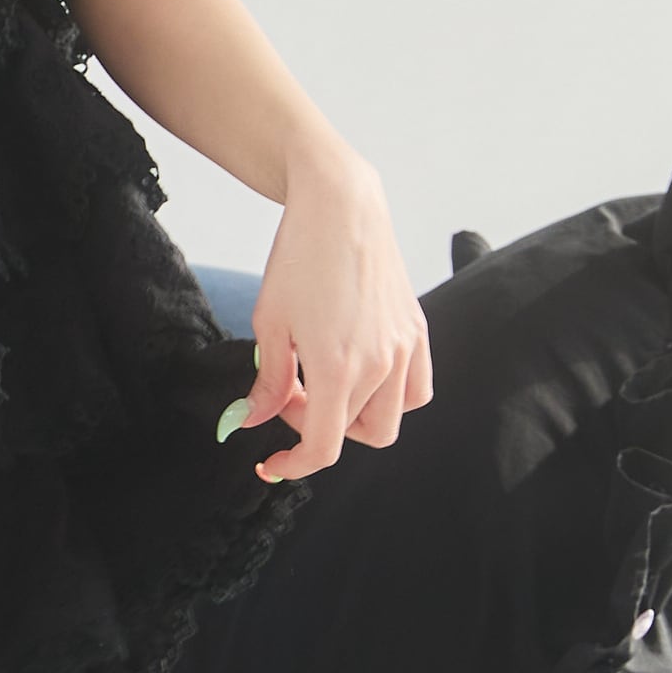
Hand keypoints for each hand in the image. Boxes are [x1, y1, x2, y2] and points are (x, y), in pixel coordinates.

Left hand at [235, 155, 432, 483]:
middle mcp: (380, 366)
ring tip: (324, 384)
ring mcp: (405, 349)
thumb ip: (267, 380)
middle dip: (315, 427)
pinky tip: (362, 374)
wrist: (341, 207)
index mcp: (338, 369)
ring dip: (355, 419)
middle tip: (288, 395)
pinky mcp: (417, 331)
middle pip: (353, 435)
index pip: (323, 448)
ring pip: (390, 420)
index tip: (271, 461)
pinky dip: (392, 399)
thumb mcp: (269, 323)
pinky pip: (416, 389)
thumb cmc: (298, 258)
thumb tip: (253, 420)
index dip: (293, 466)